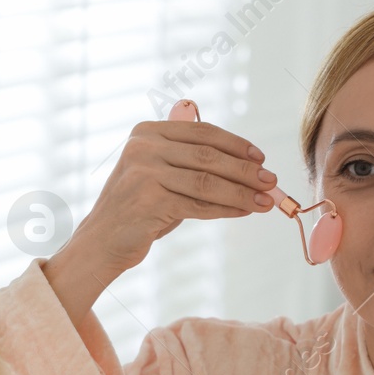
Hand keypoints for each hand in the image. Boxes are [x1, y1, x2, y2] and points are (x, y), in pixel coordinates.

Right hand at [43, 118, 277, 324]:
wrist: (102, 242)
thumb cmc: (138, 209)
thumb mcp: (160, 175)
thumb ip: (191, 162)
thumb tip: (249, 165)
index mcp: (147, 132)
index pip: (202, 132)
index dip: (236, 144)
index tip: (260, 157)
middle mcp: (144, 147)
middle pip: (208, 156)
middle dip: (245, 170)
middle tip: (271, 181)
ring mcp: (145, 173)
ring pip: (207, 182)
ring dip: (242, 192)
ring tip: (264, 201)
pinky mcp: (149, 200)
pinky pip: (199, 205)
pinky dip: (226, 209)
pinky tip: (244, 211)